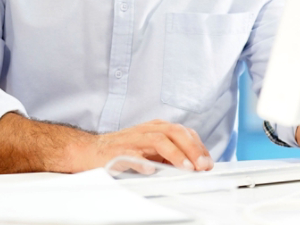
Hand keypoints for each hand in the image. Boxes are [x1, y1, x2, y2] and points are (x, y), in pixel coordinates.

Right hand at [74, 119, 213, 171]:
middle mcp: (146, 130)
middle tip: (202, 166)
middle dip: (191, 148)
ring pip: (157, 140)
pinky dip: (142, 161)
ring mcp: (132, 140)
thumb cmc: (124, 150)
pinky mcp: (118, 152)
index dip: (198, 146)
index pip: (183, 132)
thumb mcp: (151, 149)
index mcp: (156, 128)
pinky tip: (150, 170)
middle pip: (174, 132)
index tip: (208, 162)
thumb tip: (195, 166)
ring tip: (186, 167)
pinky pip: (131, 155)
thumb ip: (170, 153)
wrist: (91, 151)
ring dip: (174, 154)